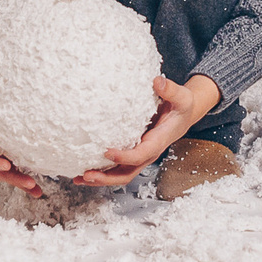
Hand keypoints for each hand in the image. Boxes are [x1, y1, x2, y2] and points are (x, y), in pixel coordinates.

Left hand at [75, 74, 222, 187]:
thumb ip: (171, 90)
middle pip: (127, 173)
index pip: (140, 154)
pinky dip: (100, 171)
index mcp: (158, 141)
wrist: (183, 115)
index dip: (124, 156)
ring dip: (100, 179)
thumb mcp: (182, 97)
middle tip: (86, 174)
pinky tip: (83, 168)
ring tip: (78, 178)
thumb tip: (157, 81)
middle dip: (106, 178)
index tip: (107, 152)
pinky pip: (116, 167)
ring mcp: (139, 155)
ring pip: (119, 174)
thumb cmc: (182, 107)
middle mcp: (147, 153)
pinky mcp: (132, 152)